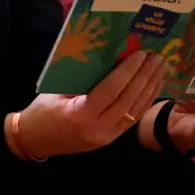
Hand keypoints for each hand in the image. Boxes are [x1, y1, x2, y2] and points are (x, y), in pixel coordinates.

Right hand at [12, 50, 165, 158]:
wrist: (34, 140)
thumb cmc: (41, 110)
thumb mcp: (57, 90)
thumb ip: (83, 77)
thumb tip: (109, 57)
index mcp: (81, 114)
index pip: (111, 90)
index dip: (128, 71)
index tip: (140, 54)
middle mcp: (97, 129)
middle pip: (128, 99)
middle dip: (144, 76)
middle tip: (156, 57)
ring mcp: (106, 137)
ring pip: (135, 110)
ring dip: (150, 88)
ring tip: (160, 68)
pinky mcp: (110, 139)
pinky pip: (132, 118)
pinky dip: (144, 101)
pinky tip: (152, 87)